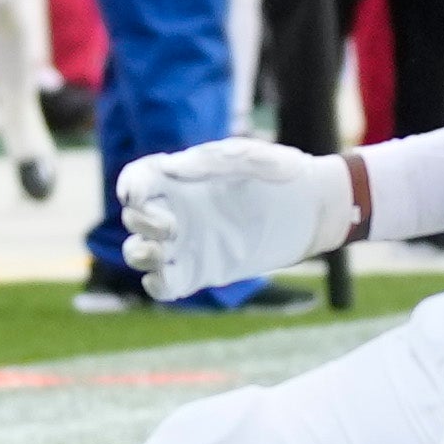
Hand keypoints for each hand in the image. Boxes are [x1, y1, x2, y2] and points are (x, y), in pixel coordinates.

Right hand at [114, 138, 356, 301]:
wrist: (313, 208)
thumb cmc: (281, 173)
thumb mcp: (249, 158)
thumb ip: (211, 162)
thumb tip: (171, 169)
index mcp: (180, 179)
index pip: (138, 180)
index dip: (130, 186)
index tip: (135, 195)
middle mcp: (177, 210)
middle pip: (134, 218)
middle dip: (141, 223)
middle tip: (171, 228)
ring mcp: (186, 244)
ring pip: (139, 252)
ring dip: (138, 253)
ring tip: (158, 253)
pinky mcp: (200, 272)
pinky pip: (165, 284)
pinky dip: (156, 285)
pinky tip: (164, 280)